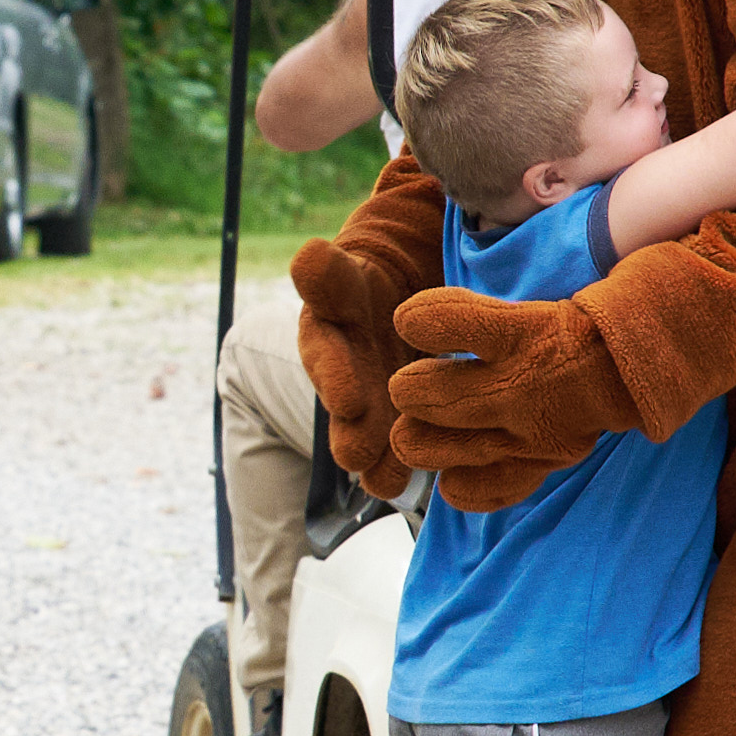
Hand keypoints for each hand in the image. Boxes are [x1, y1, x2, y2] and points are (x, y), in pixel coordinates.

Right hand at [290, 236, 423, 497]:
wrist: (387, 290)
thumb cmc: (363, 279)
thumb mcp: (346, 269)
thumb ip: (327, 270)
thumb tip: (307, 254)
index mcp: (323, 339)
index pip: (324, 359)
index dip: (335, 381)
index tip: (348, 404)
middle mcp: (340, 380)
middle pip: (345, 413)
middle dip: (352, 435)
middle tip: (361, 458)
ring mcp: (366, 405)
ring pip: (367, 437)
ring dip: (377, 460)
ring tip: (387, 482)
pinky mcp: (393, 419)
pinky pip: (398, 445)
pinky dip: (409, 463)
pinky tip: (428, 480)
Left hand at [386, 284, 634, 511]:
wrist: (647, 360)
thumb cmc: (585, 319)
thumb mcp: (544, 293)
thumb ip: (487, 300)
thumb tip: (426, 287)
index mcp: (527, 331)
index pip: (449, 324)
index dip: (419, 321)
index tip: (409, 319)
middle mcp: (526, 384)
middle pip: (438, 396)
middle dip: (410, 391)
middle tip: (405, 387)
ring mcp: (536, 430)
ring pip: (456, 447)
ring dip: (423, 442)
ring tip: (410, 434)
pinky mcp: (548, 459)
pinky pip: (498, 485)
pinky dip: (468, 487)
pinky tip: (450, 482)